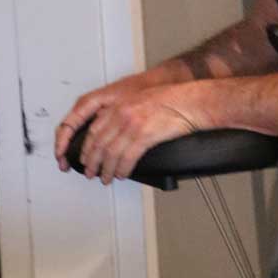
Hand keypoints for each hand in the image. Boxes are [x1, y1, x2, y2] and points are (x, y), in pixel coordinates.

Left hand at [60, 84, 204, 184]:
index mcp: (119, 104)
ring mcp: (132, 125)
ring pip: (110, 153)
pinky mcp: (145, 136)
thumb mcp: (142, 99)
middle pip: (98, 143)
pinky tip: (123, 175)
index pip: (93, 129)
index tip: (85, 157)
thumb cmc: (175, 99)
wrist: (192, 100)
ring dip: (106, 170)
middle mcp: (121, 113)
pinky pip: (127, 158)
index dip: (86, 147)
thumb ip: (125, 111)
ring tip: (106, 178)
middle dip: (91, 162)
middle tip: (91, 172)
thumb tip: (116, 131)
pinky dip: (122, 170)